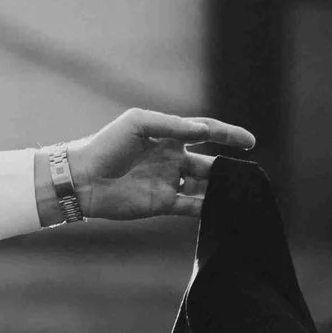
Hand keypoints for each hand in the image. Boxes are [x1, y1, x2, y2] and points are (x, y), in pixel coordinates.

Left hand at [63, 110, 257, 221]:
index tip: (250, 141)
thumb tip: (204, 131)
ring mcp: (169, 182)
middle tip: (248, 174)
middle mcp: (172, 159)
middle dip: (229, 167)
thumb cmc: (106, 145)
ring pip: (204, 186)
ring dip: (221, 189)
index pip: (206, 132)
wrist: (82, 179)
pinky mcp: (162, 204)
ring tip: (240, 192)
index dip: (228, 135)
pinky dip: (208, 208)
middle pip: (210, 163)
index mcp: (168, 136)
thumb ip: (173, 125)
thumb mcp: (139, 123)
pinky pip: (192, 206)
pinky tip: (223, 209)